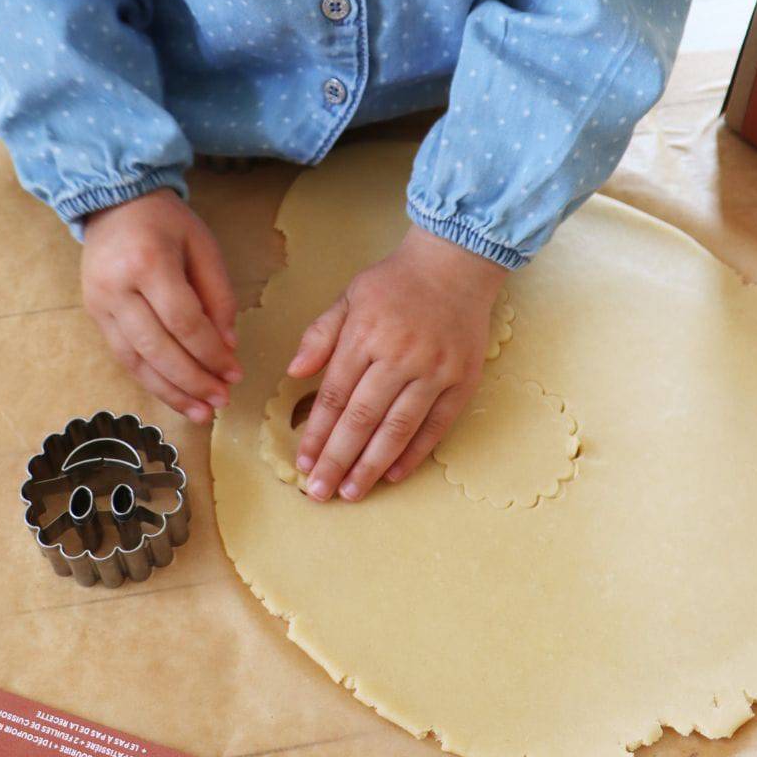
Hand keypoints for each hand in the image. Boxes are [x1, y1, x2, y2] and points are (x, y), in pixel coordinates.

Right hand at [81, 189, 241, 423]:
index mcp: (148, 263)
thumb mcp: (203, 247)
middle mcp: (116, 288)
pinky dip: (151, 380)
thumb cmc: (166, 223)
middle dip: (193, 381)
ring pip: (136, 361)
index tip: (235, 373)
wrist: (113, 203)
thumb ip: (218, 297)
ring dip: (170, 392)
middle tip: (221, 402)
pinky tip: (174, 395)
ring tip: (200, 413)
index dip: (210, 353)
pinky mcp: (94, 316)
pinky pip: (124, 357)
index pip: (184, 322)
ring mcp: (99, 304)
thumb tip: (227, 348)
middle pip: (158, 349)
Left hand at [289, 225, 506, 501]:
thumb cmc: (396, 283)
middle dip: (338, 459)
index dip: (317, 432)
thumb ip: (320, 335)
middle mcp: (400, 356)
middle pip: (362, 418)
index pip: (335, 395)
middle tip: (320, 491)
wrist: (455, 264)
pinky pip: (435, 426)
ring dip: (371, 465)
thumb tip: (294, 373)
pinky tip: (393, 475)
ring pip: (398, 428)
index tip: (303, 461)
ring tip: (351, 492)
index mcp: (365, 335)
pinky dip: (414, 454)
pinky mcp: (462, 381)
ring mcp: (434, 371)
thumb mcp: (349, 297)